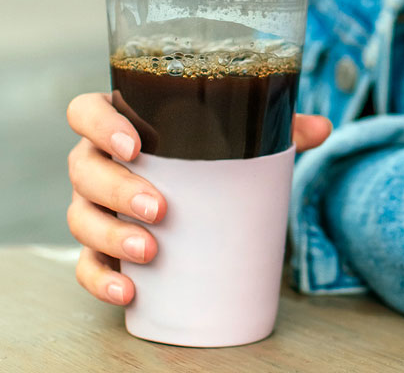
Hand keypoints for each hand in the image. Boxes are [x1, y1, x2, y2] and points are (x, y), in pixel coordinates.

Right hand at [65, 91, 332, 304]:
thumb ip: (276, 129)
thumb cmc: (206, 158)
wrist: (195, 202)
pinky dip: (101, 278)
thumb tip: (322, 128)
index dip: (100, 125)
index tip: (133, 144)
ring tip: (150, 250)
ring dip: (110, 235)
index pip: (85, 112)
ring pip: (80, 217)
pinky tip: (128, 290)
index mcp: (119, 123)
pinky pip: (84, 264)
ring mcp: (91, 206)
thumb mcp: (236, 140)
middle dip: (119, 190)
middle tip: (161, 209)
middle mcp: (95, 161)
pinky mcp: (95, 248)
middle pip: (84, 169)